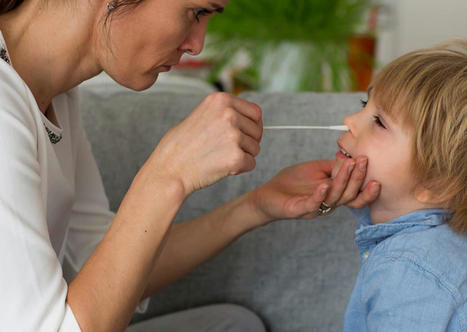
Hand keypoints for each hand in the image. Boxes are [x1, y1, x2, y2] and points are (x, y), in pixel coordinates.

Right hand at [146, 92, 262, 195]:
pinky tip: (221, 168)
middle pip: (257, 131)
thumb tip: (248, 118)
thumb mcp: (201, 115)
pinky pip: (251, 164)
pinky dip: (239, 169)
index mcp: (221, 100)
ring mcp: (233, 135)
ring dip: (243, 156)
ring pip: (255, 148)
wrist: (169, 170)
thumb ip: (223, 113)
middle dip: (248, 142)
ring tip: (219, 158)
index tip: (244, 135)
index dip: (252, 126)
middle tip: (227, 150)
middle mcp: (229, 114)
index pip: (255, 112)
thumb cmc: (180, 146)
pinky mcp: (236, 157)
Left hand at [249, 157, 379, 223]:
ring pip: (335, 198)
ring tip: (348, 165)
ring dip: (343, 181)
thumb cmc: (291, 183)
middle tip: (362, 161)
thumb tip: (349, 157)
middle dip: (358, 178)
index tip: (367, 160)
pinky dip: (320, 195)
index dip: (364, 179)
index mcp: (333, 194)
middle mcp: (327, 204)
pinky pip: (313, 204)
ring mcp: (315, 208)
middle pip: (349, 195)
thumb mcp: (315, 170)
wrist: (267, 195)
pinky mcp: (300, 210)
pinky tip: (324, 184)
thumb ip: (332, 166)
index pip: (355, 191)